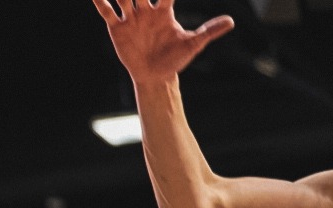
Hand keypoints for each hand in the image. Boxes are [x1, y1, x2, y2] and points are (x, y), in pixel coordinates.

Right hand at [92, 0, 233, 84]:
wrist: (155, 76)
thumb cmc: (175, 59)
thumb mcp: (193, 44)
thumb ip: (209, 31)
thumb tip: (231, 22)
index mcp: (164, 12)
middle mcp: (146, 12)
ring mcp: (131, 19)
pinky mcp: (118, 29)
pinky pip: (108, 13)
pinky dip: (101, 4)